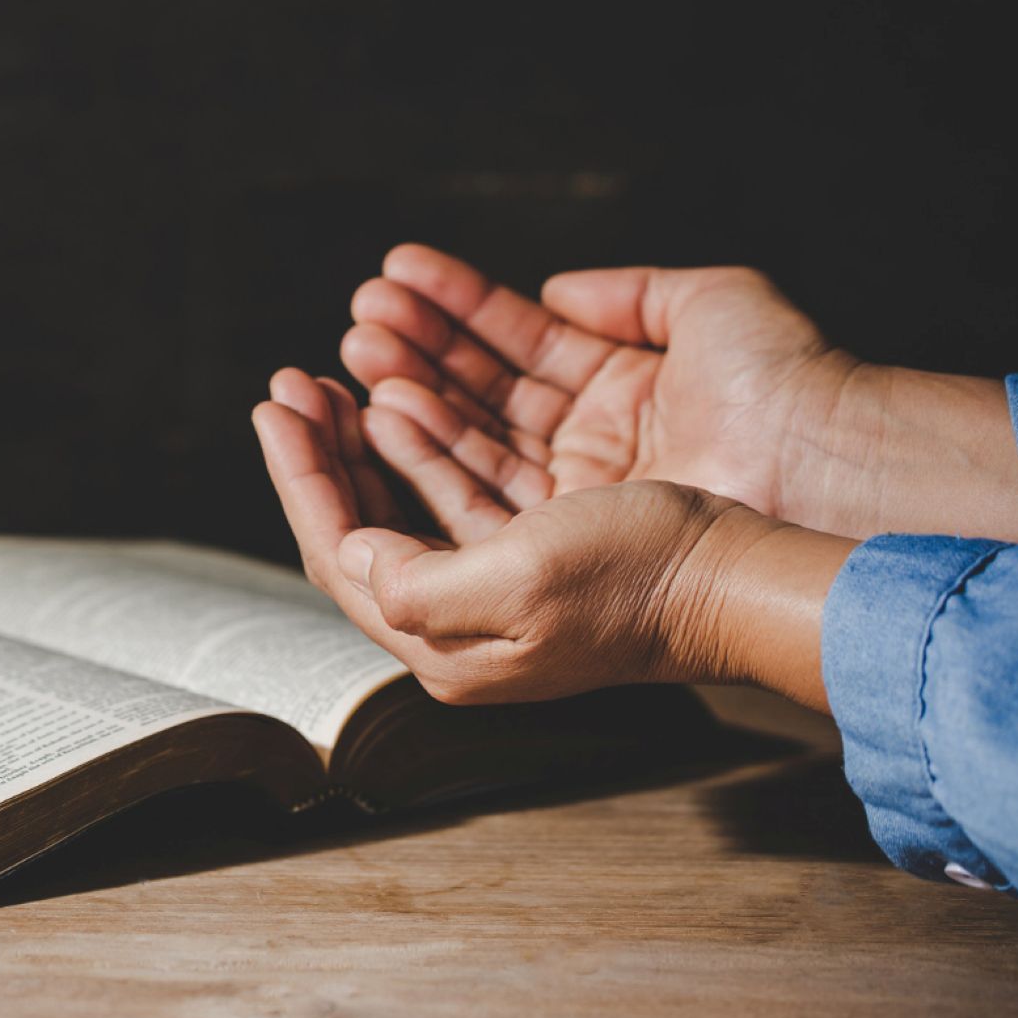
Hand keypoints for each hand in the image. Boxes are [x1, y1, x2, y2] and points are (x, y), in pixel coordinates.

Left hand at [253, 369, 850, 709]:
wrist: (741, 581)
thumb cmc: (642, 581)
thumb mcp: (522, 580)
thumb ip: (417, 581)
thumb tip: (348, 553)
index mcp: (444, 644)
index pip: (337, 551)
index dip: (299, 474)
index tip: (275, 405)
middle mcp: (460, 622)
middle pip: (357, 524)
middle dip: (320, 448)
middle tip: (294, 381)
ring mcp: (497, 586)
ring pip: (399, 499)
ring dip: (363, 433)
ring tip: (339, 374)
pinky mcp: (534, 550)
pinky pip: (450, 487)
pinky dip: (419, 439)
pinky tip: (402, 399)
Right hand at [340, 244, 1017, 542]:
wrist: (829, 469)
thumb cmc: (788, 387)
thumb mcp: (711, 303)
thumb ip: (627, 290)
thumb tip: (555, 288)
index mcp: (627, 386)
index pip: (518, 342)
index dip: (455, 308)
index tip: (396, 277)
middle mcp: (596, 444)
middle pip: (480, 392)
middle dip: (413, 350)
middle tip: (357, 317)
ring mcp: (579, 494)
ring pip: (468, 438)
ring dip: (406, 392)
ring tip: (353, 351)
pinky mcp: (567, 537)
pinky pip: (478, 489)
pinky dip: (426, 448)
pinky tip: (382, 406)